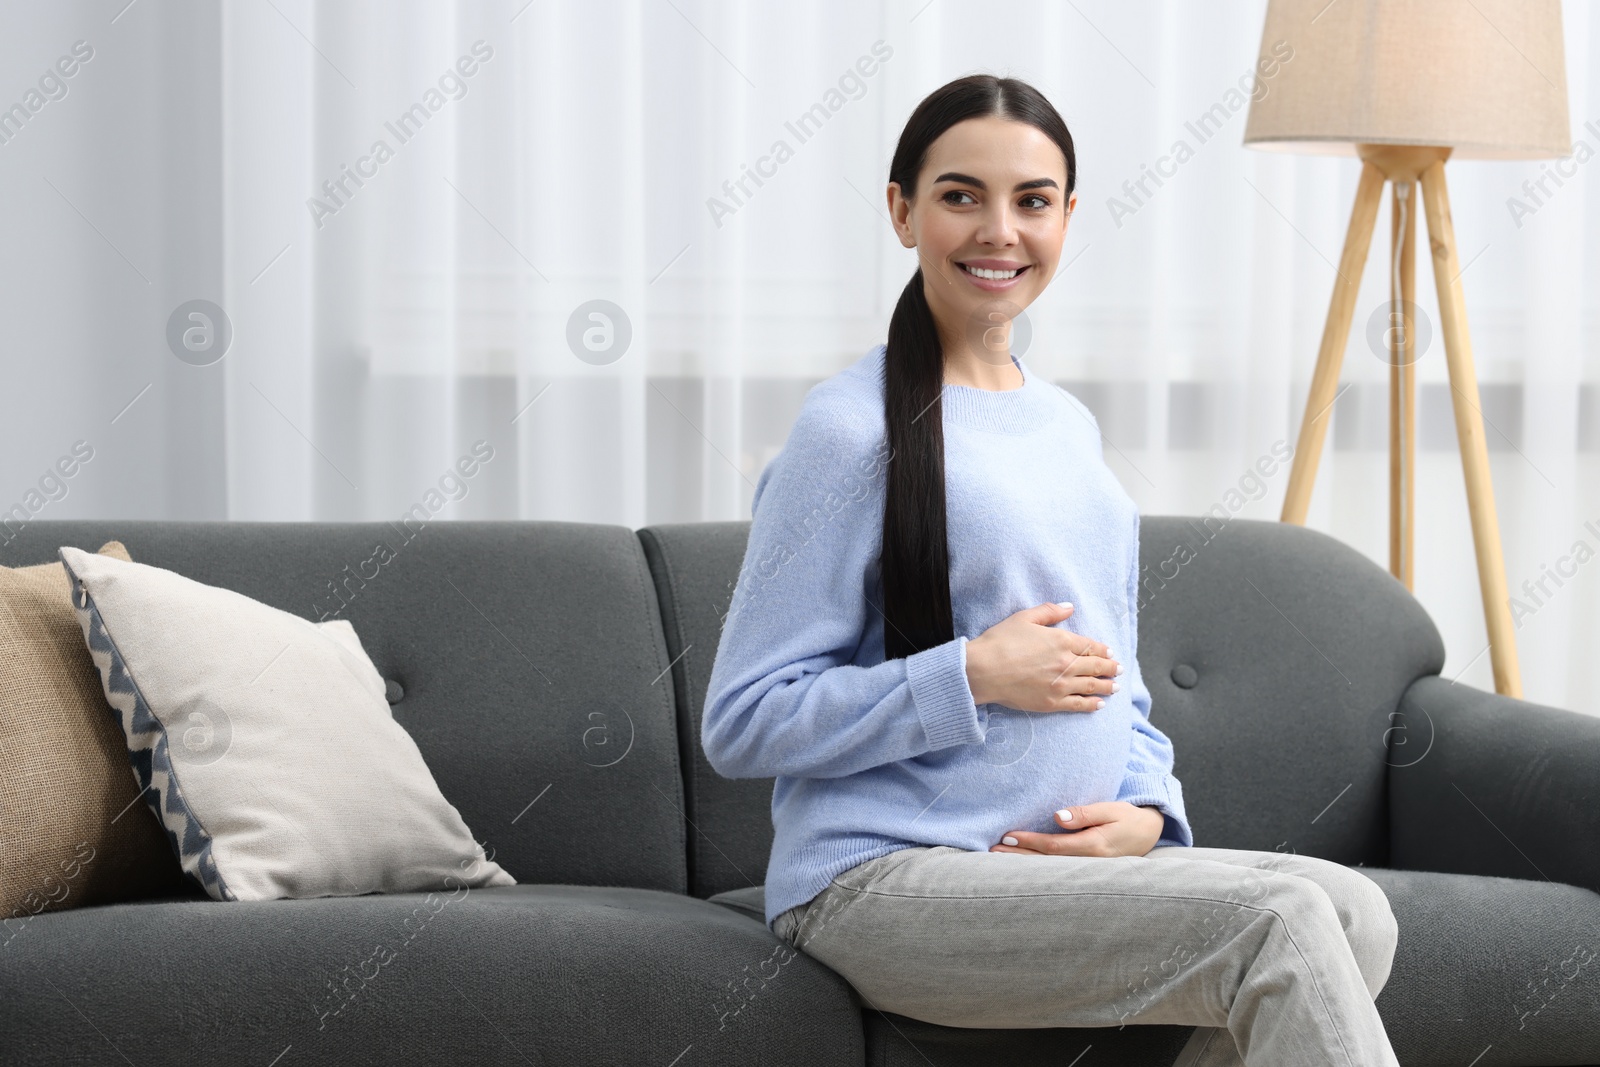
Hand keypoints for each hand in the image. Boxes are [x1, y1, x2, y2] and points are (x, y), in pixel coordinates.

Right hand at [965, 602, 1120, 711]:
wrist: (984, 670)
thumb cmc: (1000, 641)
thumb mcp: (1024, 618)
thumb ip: (1050, 611)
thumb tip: (1070, 607)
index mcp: (1061, 640)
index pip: (1090, 646)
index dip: (1102, 650)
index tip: (1110, 653)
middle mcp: (1066, 663)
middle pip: (1095, 666)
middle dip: (1110, 668)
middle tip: (1119, 670)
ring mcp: (1060, 685)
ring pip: (1092, 686)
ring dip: (1107, 686)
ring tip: (1116, 687)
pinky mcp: (1051, 703)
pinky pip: (1078, 705)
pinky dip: (1092, 704)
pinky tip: (1099, 704)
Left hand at [988, 802, 1164, 858]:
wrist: (1148, 834)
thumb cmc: (1127, 818)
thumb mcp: (1110, 809)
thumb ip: (1084, 814)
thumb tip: (1057, 817)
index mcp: (1094, 847)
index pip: (1054, 846)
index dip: (1030, 842)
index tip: (1008, 836)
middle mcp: (1088, 863)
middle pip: (1046, 862)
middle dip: (1019, 856)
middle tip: (992, 851)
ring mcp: (1087, 871)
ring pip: (1050, 869)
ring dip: (1024, 863)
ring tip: (998, 857)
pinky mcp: (1084, 871)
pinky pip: (1056, 870)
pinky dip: (1036, 866)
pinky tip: (1020, 863)